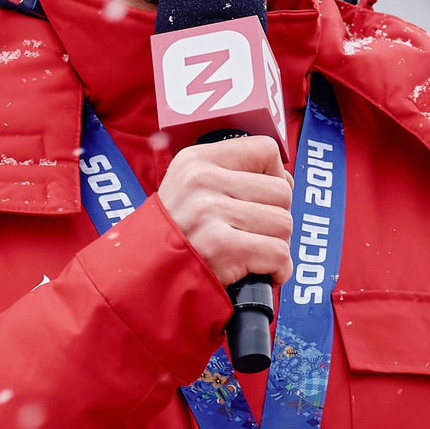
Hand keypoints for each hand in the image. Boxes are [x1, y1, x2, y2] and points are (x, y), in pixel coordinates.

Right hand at [157, 135, 291, 290]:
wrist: (143, 278)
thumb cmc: (175, 237)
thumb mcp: (189, 190)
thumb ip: (232, 176)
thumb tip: (286, 180)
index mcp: (196, 159)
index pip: (266, 150)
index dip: (274, 177)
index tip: (261, 200)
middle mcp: (201, 180)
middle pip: (281, 192)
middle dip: (276, 219)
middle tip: (254, 236)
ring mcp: (209, 212)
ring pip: (284, 224)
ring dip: (277, 246)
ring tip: (252, 254)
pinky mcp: (220, 246)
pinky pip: (279, 254)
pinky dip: (280, 270)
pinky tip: (262, 273)